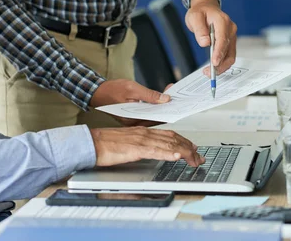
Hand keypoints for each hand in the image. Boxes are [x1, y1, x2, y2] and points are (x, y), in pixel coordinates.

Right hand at [89, 127, 204, 166]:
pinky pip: (155, 150)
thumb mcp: (129, 142)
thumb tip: (152, 150)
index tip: (193, 148)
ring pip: (168, 144)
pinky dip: (168, 153)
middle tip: (199, 157)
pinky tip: (177, 156)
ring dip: (184, 152)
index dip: (184, 141)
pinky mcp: (135, 148)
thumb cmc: (106, 144)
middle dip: (189, 148)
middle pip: (173, 138)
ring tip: (194, 159)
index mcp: (144, 131)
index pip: (169, 134)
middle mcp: (145, 133)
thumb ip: (142, 144)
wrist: (92, 142)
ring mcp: (141, 140)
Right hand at [90, 79, 169, 126]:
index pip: (156, 118)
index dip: (168, 111)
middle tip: (177, 98)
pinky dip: (155, 106)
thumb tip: (165, 99)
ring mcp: (134, 121)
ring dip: (162, 106)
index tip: (177, 104)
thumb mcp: (132, 88)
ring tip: (171, 97)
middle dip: (167, 107)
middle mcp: (134, 123)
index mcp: (133, 119)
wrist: (98, 92)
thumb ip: (149, 95)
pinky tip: (161, 99)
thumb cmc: (112, 90)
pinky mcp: (134, 117)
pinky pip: (148, 113)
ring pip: (153, 115)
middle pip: (156, 117)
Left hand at [185, 0, 236, 74]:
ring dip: (221, 66)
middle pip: (228, 50)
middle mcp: (230, 29)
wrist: (206, 8)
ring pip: (230, 55)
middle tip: (208, 72)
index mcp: (223, 21)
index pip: (223, 39)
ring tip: (209, 72)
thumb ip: (199, 29)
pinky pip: (228, 55)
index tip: (214, 63)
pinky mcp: (230, 42)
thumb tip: (205, 43)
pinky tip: (214, 68)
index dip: (219, 52)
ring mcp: (231, 36)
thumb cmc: (200, 12)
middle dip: (220, 63)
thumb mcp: (194, 17)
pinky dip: (222, 63)